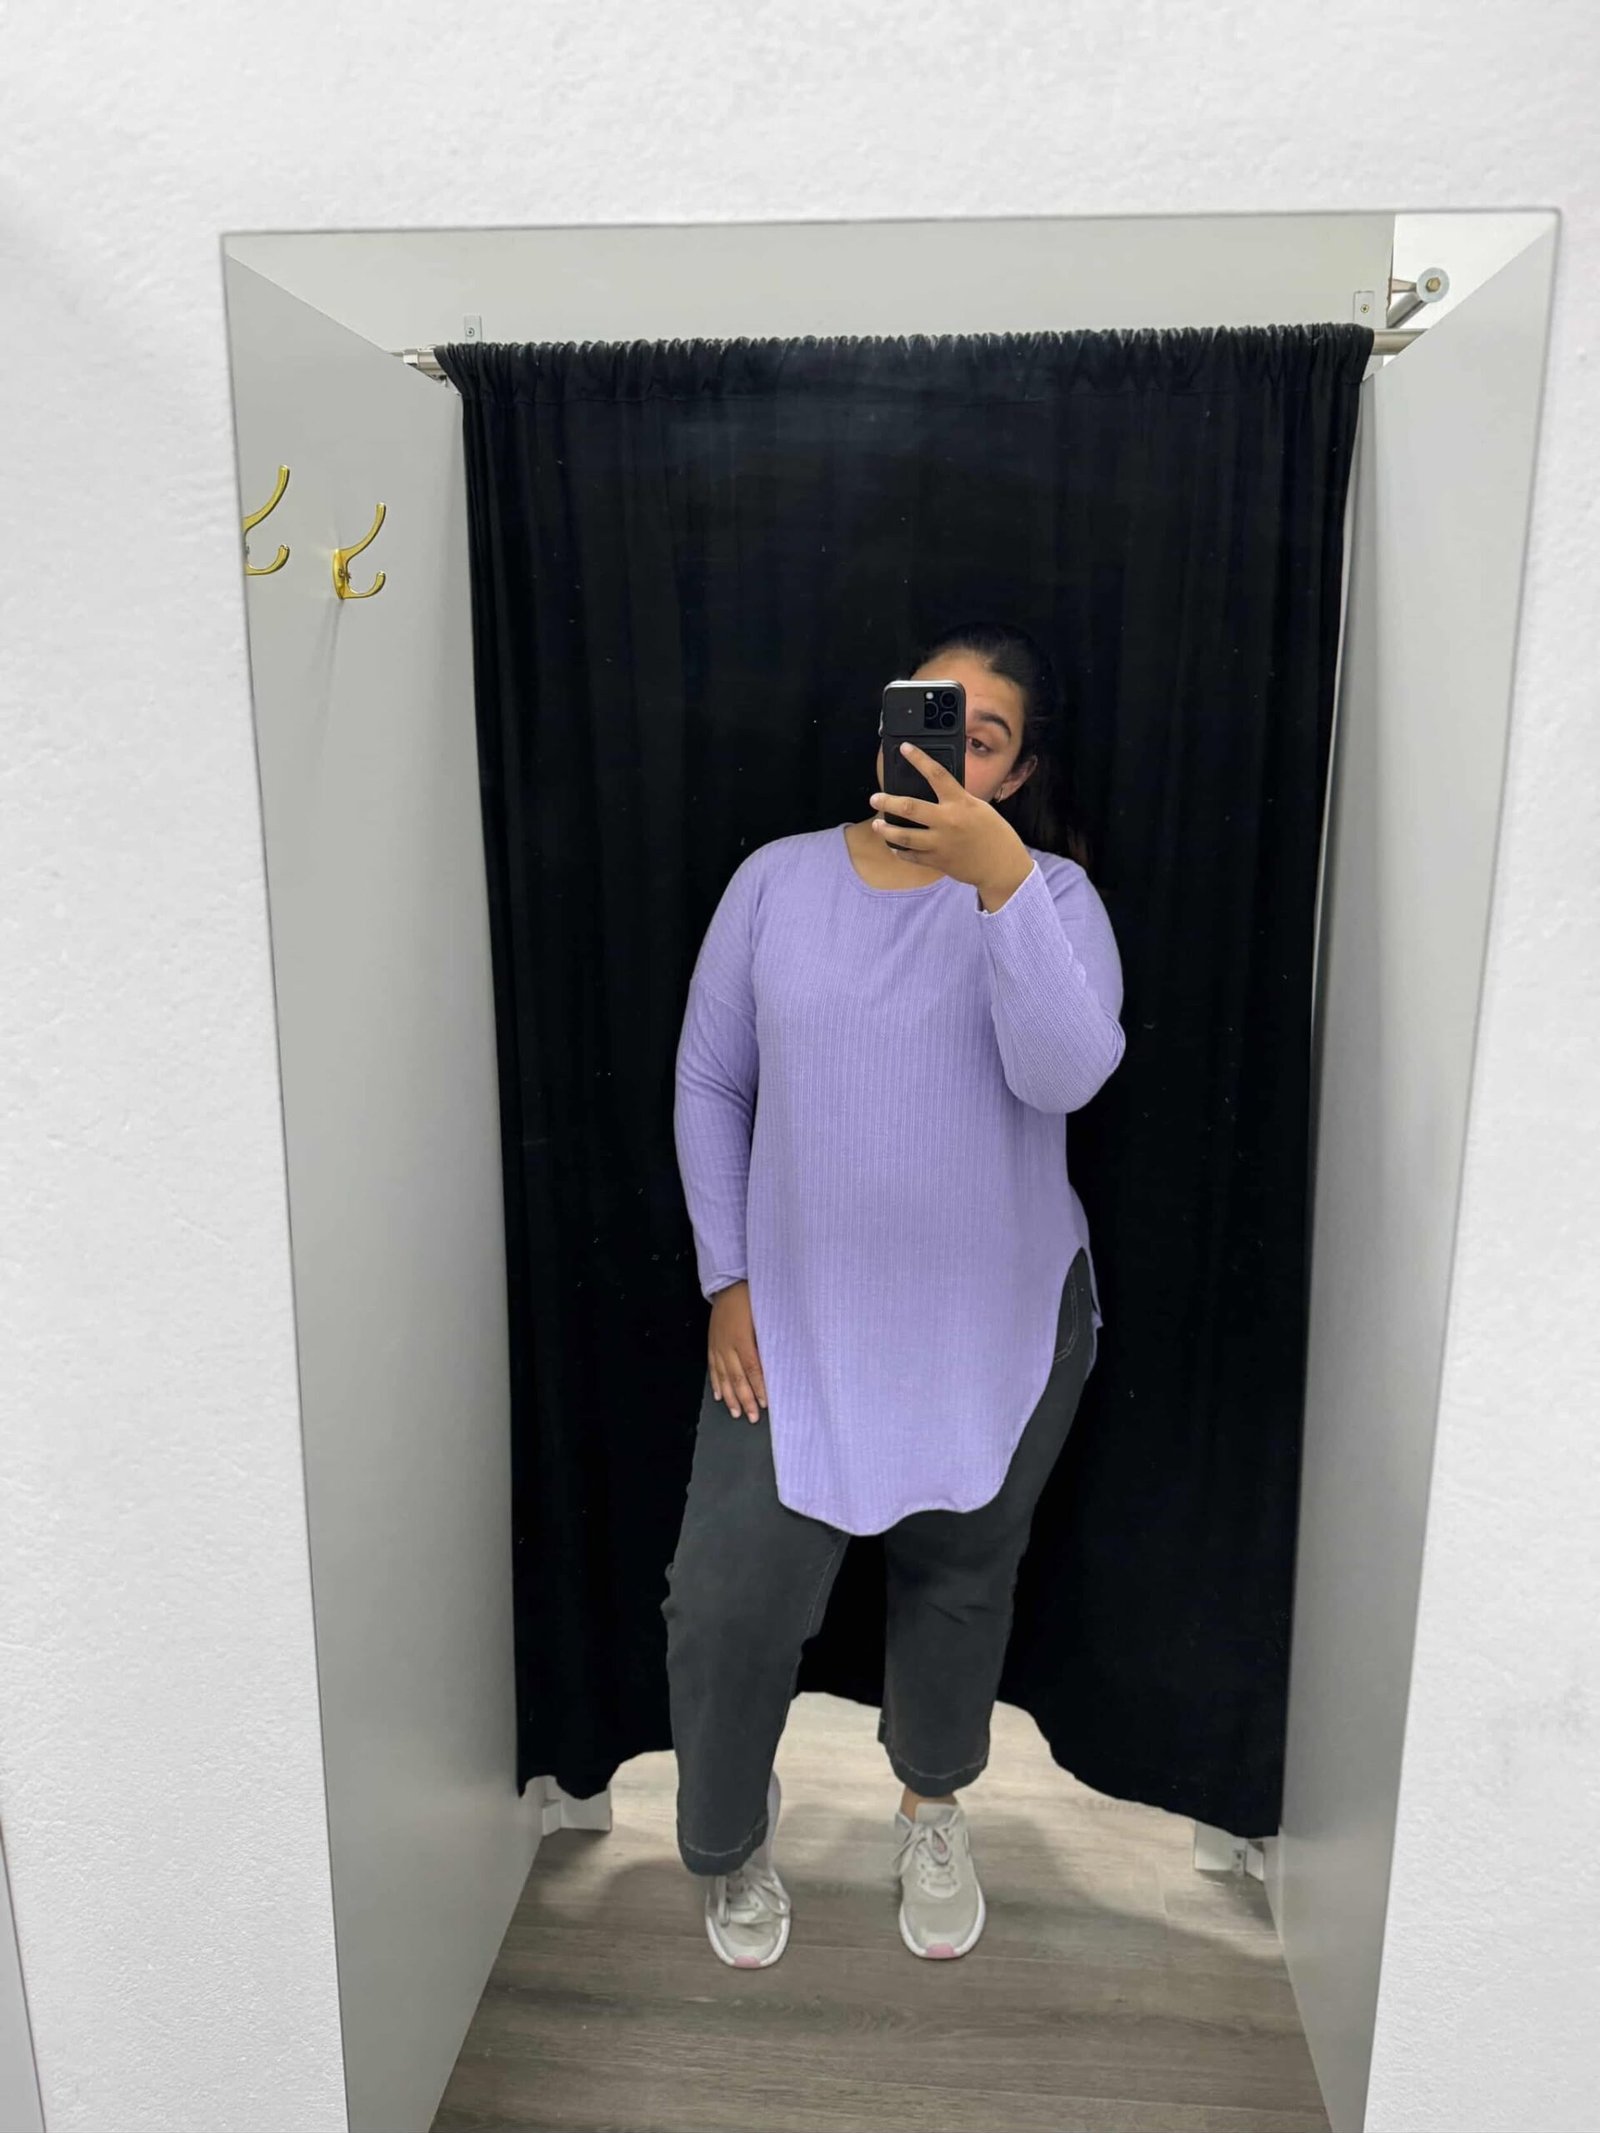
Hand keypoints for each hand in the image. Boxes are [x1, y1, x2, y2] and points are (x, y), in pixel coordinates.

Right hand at [708, 1280, 766, 1422]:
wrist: (728, 1284)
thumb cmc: (750, 1298)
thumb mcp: (764, 1317)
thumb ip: (769, 1339)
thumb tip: (779, 1361)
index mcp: (742, 1338)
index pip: (752, 1369)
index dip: (758, 1387)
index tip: (765, 1402)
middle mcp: (727, 1345)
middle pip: (737, 1378)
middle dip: (745, 1399)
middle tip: (752, 1417)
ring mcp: (717, 1346)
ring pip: (723, 1377)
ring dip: (730, 1397)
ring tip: (736, 1412)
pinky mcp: (712, 1344)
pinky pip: (713, 1368)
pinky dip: (716, 1383)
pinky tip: (718, 1395)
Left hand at [870, 745, 1032, 904]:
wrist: (1001, 866)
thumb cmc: (994, 834)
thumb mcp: (978, 808)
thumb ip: (956, 800)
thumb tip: (936, 793)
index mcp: (960, 803)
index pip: (936, 774)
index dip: (919, 759)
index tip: (905, 748)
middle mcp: (947, 821)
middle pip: (910, 807)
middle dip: (888, 801)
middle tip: (875, 798)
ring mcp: (940, 843)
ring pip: (904, 836)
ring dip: (887, 830)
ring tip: (877, 824)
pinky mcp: (937, 861)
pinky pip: (912, 856)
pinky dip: (900, 851)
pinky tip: (894, 846)